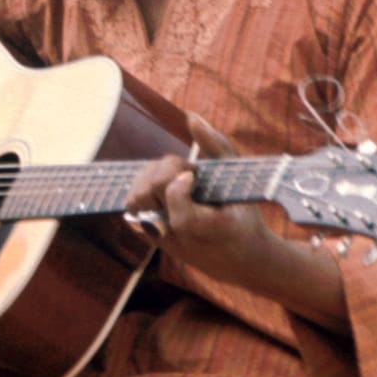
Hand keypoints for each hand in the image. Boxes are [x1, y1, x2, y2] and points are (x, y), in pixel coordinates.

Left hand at [125, 114, 350, 333]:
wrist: (242, 260)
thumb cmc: (243, 212)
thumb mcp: (239, 176)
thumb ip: (216, 145)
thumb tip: (190, 115)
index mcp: (212, 229)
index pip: (178, 208)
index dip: (180, 182)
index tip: (194, 175)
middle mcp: (182, 241)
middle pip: (149, 193)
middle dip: (165, 172)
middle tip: (188, 174)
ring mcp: (164, 241)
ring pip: (136, 198)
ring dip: (152, 178)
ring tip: (174, 178)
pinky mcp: (153, 239)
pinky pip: (133, 208)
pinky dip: (144, 188)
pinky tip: (163, 187)